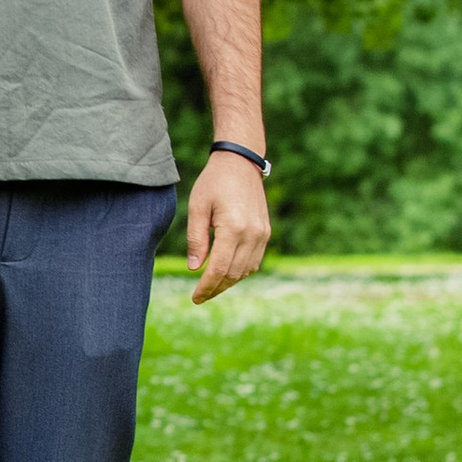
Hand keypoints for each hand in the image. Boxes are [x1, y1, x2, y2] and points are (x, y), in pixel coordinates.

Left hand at [186, 150, 270, 303]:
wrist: (241, 163)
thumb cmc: (214, 182)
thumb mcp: (197, 207)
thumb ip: (196, 239)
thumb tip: (195, 269)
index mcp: (233, 227)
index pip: (219, 268)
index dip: (206, 287)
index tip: (195, 298)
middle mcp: (252, 234)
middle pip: (234, 274)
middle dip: (216, 289)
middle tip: (200, 297)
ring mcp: (262, 234)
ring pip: (246, 271)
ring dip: (228, 282)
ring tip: (210, 287)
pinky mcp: (266, 232)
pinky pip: (254, 261)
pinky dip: (240, 271)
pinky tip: (226, 272)